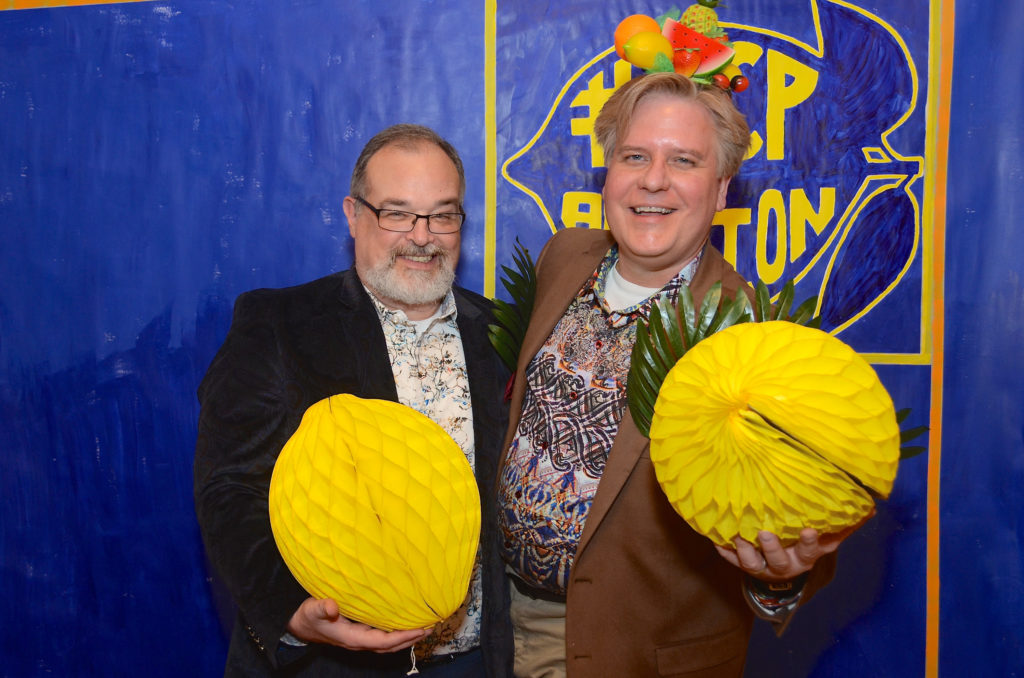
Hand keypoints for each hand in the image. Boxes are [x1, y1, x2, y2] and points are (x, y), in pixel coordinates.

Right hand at [286, 597, 431, 652]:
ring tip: (424, 626)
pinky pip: (384, 637)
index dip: (402, 636)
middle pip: (391, 646)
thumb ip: (322, 607)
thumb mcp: (313, 609)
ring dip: (406, 636)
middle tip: (430, 627)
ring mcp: (361, 639)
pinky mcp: (361, 633)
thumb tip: (332, 607)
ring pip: (388, 643)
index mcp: (352, 638)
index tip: (420, 629)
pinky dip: (397, 633)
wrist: (301, 625)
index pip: (382, 642)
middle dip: (411, 638)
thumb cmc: (309, 616)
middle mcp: (359, 642)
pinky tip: (405, 623)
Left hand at [715, 516, 867, 581]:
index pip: (811, 552)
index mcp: (804, 558)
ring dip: (744, 550)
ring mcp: (761, 567)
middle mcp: (783, 565)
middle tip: (765, 533)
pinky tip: (716, 538)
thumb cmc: (803, 546)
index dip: (810, 543)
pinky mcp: (742, 564)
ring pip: (751, 563)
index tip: (809, 530)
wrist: (781, 570)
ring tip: (738, 534)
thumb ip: (843, 525)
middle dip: (772, 549)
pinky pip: (730, 560)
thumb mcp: (826, 539)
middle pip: (779, 561)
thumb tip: (870, 508)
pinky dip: (723, 550)